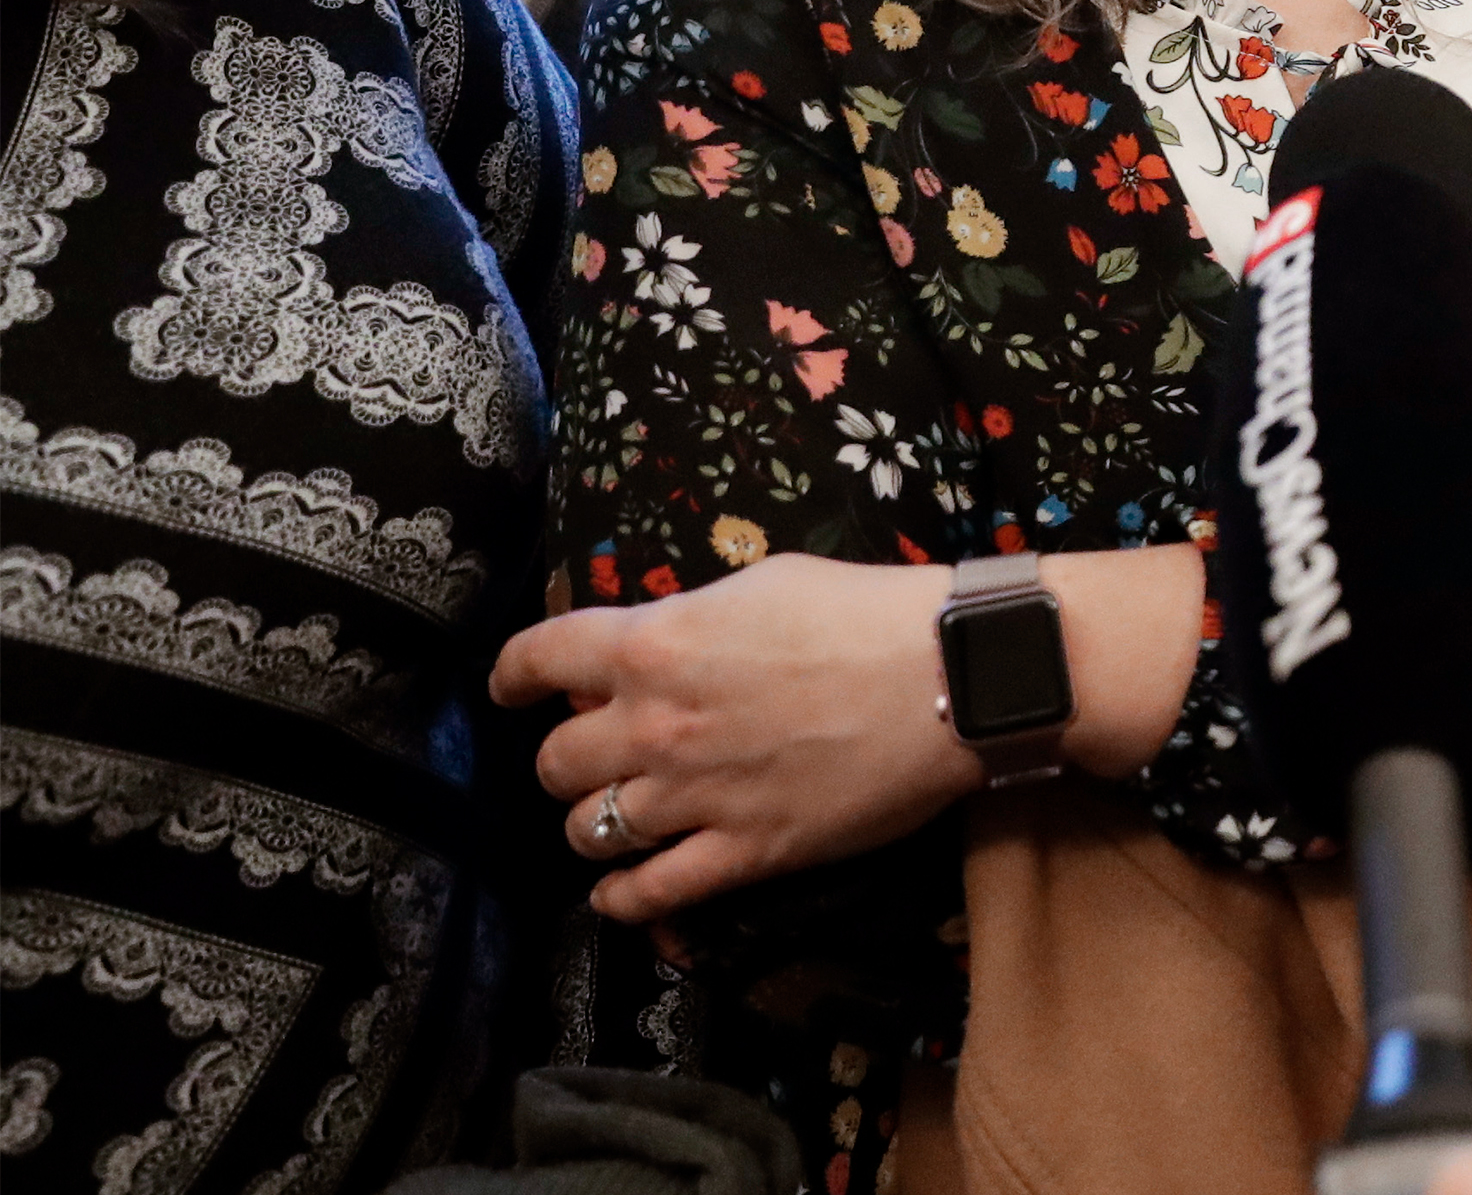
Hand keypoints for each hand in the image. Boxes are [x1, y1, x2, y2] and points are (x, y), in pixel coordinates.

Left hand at [490, 553, 978, 921]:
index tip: (511, 688)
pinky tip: (620, 891)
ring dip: (594, 823)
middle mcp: (654, 726)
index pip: (539, 659)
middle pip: (554, 763)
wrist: (950, 678)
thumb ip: (691, 620)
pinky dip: (621, 898)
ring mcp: (694, 798)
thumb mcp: (764, 584)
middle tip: (600, 753)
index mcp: (654, 646)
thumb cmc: (867, 611)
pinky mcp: (742, 854)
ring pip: (588, 831)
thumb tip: (655, 648)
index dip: (513, 675)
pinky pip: (649, 894)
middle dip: (567, 757)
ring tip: (619, 816)